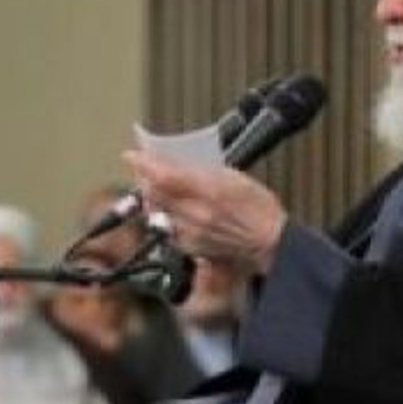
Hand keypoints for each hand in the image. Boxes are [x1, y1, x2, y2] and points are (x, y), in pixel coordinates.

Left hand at [122, 151, 287, 274]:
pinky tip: (176, 211)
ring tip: (158, 189)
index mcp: (209, 190)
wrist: (270, 241)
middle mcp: (196, 214)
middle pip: (154, 194)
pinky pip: (169, 228)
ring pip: (158, 212)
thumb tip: (176, 164)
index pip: (164, 176)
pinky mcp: (191, 247)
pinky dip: (167, 217)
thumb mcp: (234, 176)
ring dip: (154, 199)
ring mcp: (192, 233)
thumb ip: (202, 171)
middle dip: (146, 180)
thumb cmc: (259, 208)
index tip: (132, 156)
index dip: (144, 165)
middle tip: (145, 170)